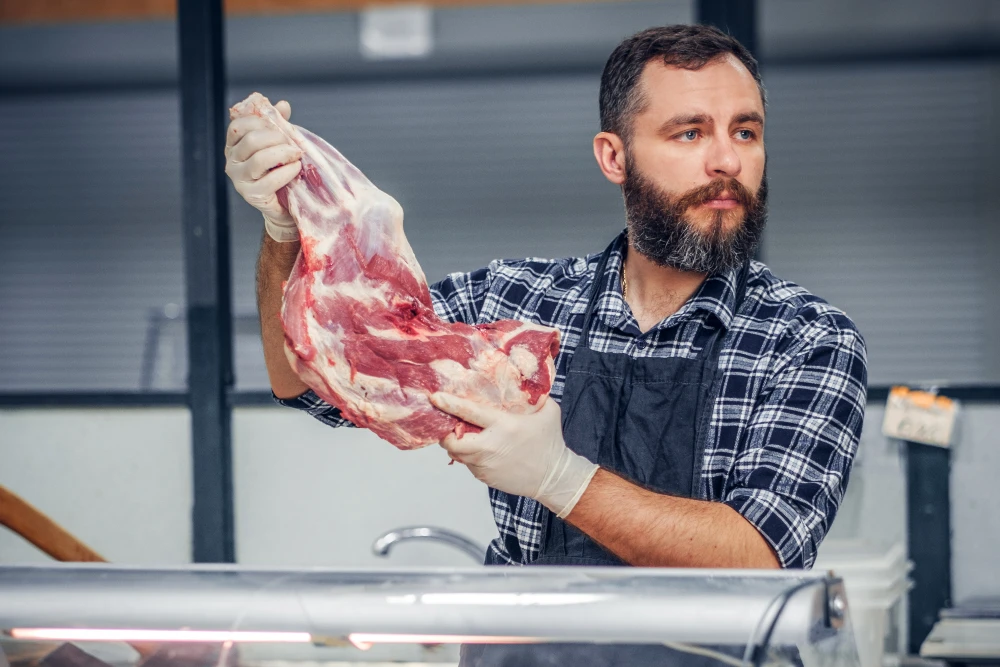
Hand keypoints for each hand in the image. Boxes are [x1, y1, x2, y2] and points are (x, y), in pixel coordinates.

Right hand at [225, 99, 302, 241]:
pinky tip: (296, 169)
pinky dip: (287, 172)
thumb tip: (282, 105)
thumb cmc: (279, 169)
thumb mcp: (277, 144)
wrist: (284, 203)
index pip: (238, 125)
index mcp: (233, 144)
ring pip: (259, 159)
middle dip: (276, 138)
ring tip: (297, 155)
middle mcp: (231, 161)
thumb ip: (278, 124)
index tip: (279, 127)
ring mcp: (239, 179)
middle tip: (293, 144)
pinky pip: (269, 180)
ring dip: (283, 153)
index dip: (260, 121)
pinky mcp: (252, 195)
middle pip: (251, 140)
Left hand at [429, 394, 598, 518]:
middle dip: (444, 434)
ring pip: (458, 455)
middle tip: (447, 425)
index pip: (470, 412)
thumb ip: (534, 395)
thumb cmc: (550, 441)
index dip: (449, 404)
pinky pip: (469, 465)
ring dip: (457, 445)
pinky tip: (482, 451)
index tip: (435, 397)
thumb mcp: (548, 411)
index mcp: (504, 425)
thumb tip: (524, 378)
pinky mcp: (485, 478)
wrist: (554, 477)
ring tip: (464, 436)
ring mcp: (486, 465)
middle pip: (452, 441)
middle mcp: (490, 446)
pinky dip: (470, 457)